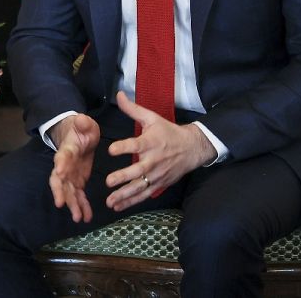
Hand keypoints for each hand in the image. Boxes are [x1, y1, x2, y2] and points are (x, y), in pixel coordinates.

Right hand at [48, 113, 101, 223]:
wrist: (78, 136)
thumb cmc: (81, 129)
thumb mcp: (85, 123)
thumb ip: (83, 123)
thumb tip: (82, 118)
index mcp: (67, 150)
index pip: (62, 157)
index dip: (60, 164)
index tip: (59, 172)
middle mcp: (65, 165)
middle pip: (59, 180)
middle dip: (60, 192)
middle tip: (60, 203)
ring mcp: (70, 175)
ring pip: (68, 192)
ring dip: (72, 204)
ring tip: (77, 218)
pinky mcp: (77, 181)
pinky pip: (79, 196)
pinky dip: (82, 207)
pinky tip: (86, 218)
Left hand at [103, 92, 215, 210]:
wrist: (192, 148)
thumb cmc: (168, 132)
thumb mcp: (152, 118)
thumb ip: (132, 109)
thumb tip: (119, 94)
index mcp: (150, 142)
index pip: (136, 144)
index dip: (123, 147)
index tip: (111, 150)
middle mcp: (153, 160)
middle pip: (137, 170)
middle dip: (123, 177)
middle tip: (108, 181)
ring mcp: (157, 175)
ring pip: (139, 187)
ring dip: (124, 195)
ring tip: (110, 201)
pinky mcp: (159, 184)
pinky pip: (144, 194)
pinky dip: (131, 202)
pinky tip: (118, 206)